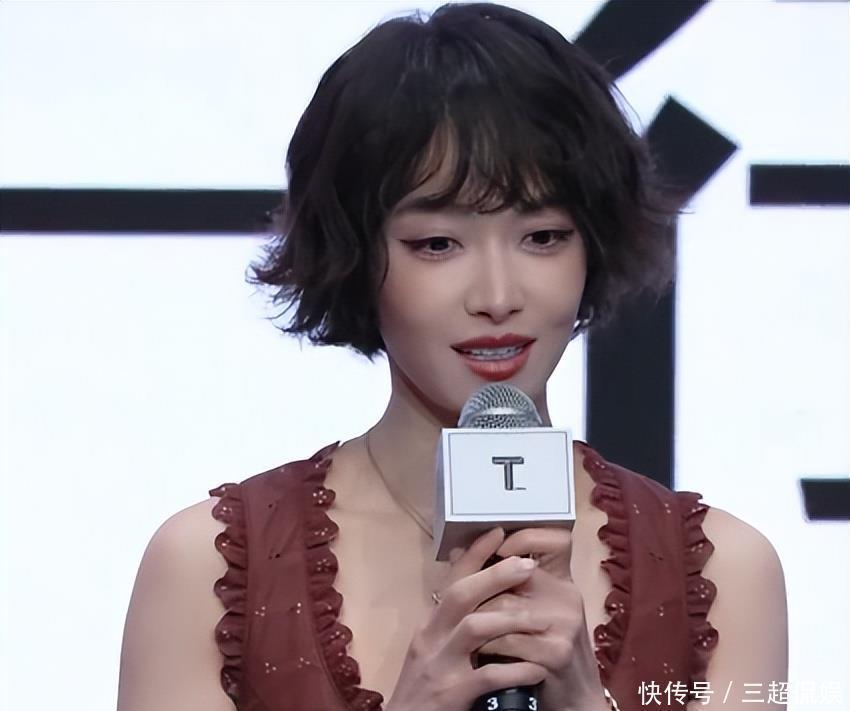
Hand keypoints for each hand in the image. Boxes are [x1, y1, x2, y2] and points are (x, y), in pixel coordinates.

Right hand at [385, 527, 547, 710]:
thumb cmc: (425, 689)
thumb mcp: (433, 649)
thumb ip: (452, 620)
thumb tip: (474, 585)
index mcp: (429, 625)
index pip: (451, 580)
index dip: (474, 554)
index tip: (499, 532)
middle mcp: (430, 638)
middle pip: (461, 595)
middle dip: (495, 576)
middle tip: (528, 565)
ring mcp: (439, 666)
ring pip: (475, 628)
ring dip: (512, 620)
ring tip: (543, 621)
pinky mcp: (451, 695)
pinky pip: (487, 675)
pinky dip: (515, 670)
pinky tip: (536, 670)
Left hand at [473, 526, 608, 710]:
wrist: (572, 698)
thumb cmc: (541, 649)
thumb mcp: (528, 609)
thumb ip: (501, 581)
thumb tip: (456, 551)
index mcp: (562, 579)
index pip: (556, 538)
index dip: (527, 536)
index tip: (500, 545)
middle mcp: (567, 595)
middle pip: (513, 573)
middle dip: (480, 589)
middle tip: (462, 603)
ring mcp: (565, 623)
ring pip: (503, 606)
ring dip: (476, 620)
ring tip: (465, 631)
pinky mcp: (555, 652)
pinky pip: (505, 640)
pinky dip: (485, 647)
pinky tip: (479, 653)